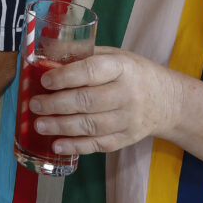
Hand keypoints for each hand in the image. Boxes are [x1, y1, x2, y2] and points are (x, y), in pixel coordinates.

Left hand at [29, 46, 183, 155]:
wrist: (168, 101)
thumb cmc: (132, 73)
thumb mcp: (114, 55)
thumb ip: (83, 55)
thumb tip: (46, 55)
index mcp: (122, 68)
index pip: (91, 72)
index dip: (66, 77)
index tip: (45, 81)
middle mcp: (127, 94)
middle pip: (88, 101)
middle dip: (56, 104)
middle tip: (34, 105)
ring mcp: (129, 119)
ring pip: (91, 125)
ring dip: (61, 127)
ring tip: (39, 125)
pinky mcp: (127, 138)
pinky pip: (100, 145)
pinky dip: (77, 147)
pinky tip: (57, 146)